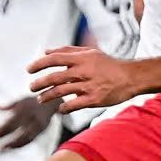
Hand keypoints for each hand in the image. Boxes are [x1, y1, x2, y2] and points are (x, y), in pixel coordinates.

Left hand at [0, 94, 55, 147]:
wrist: (52, 103)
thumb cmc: (33, 102)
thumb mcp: (21, 100)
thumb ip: (9, 105)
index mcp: (25, 109)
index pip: (12, 121)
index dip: (2, 129)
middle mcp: (32, 117)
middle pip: (18, 131)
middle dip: (7, 138)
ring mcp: (38, 125)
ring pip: (25, 138)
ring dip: (14, 144)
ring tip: (3, 148)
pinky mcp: (42, 130)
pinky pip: (31, 139)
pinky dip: (22, 144)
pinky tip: (12, 147)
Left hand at [28, 46, 160, 112]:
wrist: (131, 77)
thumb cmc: (109, 64)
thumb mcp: (90, 52)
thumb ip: (68, 51)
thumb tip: (46, 51)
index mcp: (81, 58)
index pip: (54, 59)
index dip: (38, 64)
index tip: (29, 70)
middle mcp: (83, 71)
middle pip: (54, 77)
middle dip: (39, 83)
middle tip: (31, 87)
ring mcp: (88, 86)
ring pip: (60, 92)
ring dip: (46, 97)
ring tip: (40, 99)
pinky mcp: (94, 99)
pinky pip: (73, 105)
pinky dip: (63, 108)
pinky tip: (60, 109)